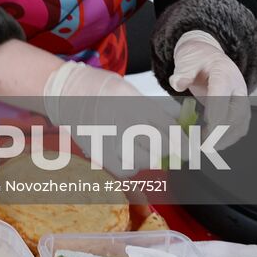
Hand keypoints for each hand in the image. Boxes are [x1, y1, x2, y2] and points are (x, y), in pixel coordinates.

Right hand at [43, 60, 182, 175]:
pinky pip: (126, 169)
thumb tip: (181, 120)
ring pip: (145, 160)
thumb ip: (155, 107)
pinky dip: (133, 166)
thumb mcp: (129, 89)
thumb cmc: (99, 88)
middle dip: (174, 150)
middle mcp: (123, 121)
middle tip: (178, 151)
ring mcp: (110, 138)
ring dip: (153, 157)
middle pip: (161, 145)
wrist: (65, 92)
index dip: (184, 140)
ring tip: (148, 148)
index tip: (192, 147)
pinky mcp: (99, 152)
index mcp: (133, 102)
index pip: (169, 127)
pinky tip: (130, 155)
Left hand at [170, 30, 249, 144]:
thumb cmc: (198, 59)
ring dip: (226, 137)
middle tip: (207, 142)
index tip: (209, 123)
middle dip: (222, 129)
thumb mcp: (187, 60)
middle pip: (236, 111)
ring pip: (240, 122)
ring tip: (208, 147)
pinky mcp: (238, 109)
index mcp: (224, 72)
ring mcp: (239, 98)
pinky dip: (229, 137)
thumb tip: (178, 84)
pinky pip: (239, 126)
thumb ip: (183, 72)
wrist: (208, 57)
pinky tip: (214, 144)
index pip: (223, 91)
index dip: (218, 108)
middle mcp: (236, 86)